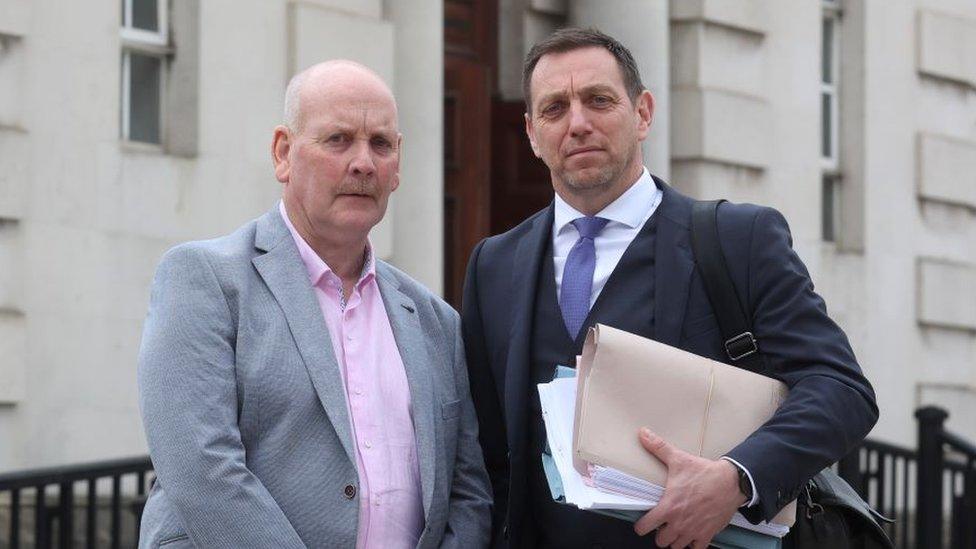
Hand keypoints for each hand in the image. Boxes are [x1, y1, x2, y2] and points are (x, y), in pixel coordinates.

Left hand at [633, 428, 745, 548]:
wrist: (731, 482)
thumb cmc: (703, 472)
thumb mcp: (678, 459)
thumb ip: (658, 448)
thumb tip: (642, 433)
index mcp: (668, 507)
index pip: (644, 527)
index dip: (641, 526)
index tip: (643, 522)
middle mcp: (679, 523)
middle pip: (661, 541)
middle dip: (660, 534)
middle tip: (662, 524)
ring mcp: (694, 531)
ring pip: (676, 547)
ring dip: (675, 540)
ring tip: (676, 529)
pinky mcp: (707, 535)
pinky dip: (693, 544)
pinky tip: (692, 535)